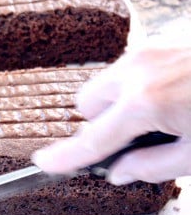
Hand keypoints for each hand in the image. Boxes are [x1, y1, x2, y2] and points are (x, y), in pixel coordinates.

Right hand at [32, 20, 190, 184]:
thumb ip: (152, 166)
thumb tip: (119, 172)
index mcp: (145, 105)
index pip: (91, 139)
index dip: (65, 156)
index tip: (43, 163)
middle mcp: (137, 72)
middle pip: (87, 104)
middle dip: (100, 124)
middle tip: (134, 139)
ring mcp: (148, 52)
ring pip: (105, 84)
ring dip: (117, 105)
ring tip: (159, 117)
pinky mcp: (161, 43)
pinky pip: (128, 69)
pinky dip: (136, 87)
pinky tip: (172, 97)